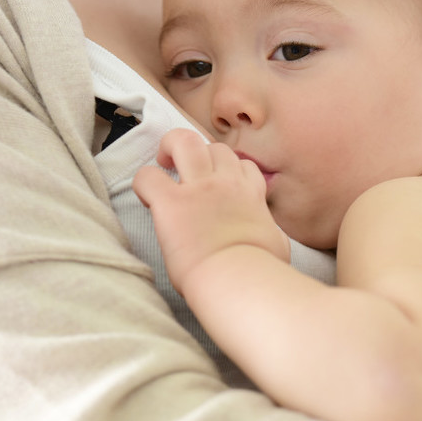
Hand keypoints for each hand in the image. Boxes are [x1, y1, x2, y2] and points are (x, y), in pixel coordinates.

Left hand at [133, 128, 288, 292]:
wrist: (239, 279)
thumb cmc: (262, 270)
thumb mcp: (278, 244)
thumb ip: (270, 232)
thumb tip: (268, 236)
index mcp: (250, 194)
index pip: (243, 166)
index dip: (228, 172)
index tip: (218, 187)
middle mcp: (226, 183)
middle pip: (215, 146)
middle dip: (199, 153)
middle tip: (185, 170)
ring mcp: (198, 188)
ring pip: (184, 141)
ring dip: (170, 149)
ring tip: (163, 166)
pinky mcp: (171, 202)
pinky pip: (148, 176)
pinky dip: (143, 182)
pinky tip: (147, 197)